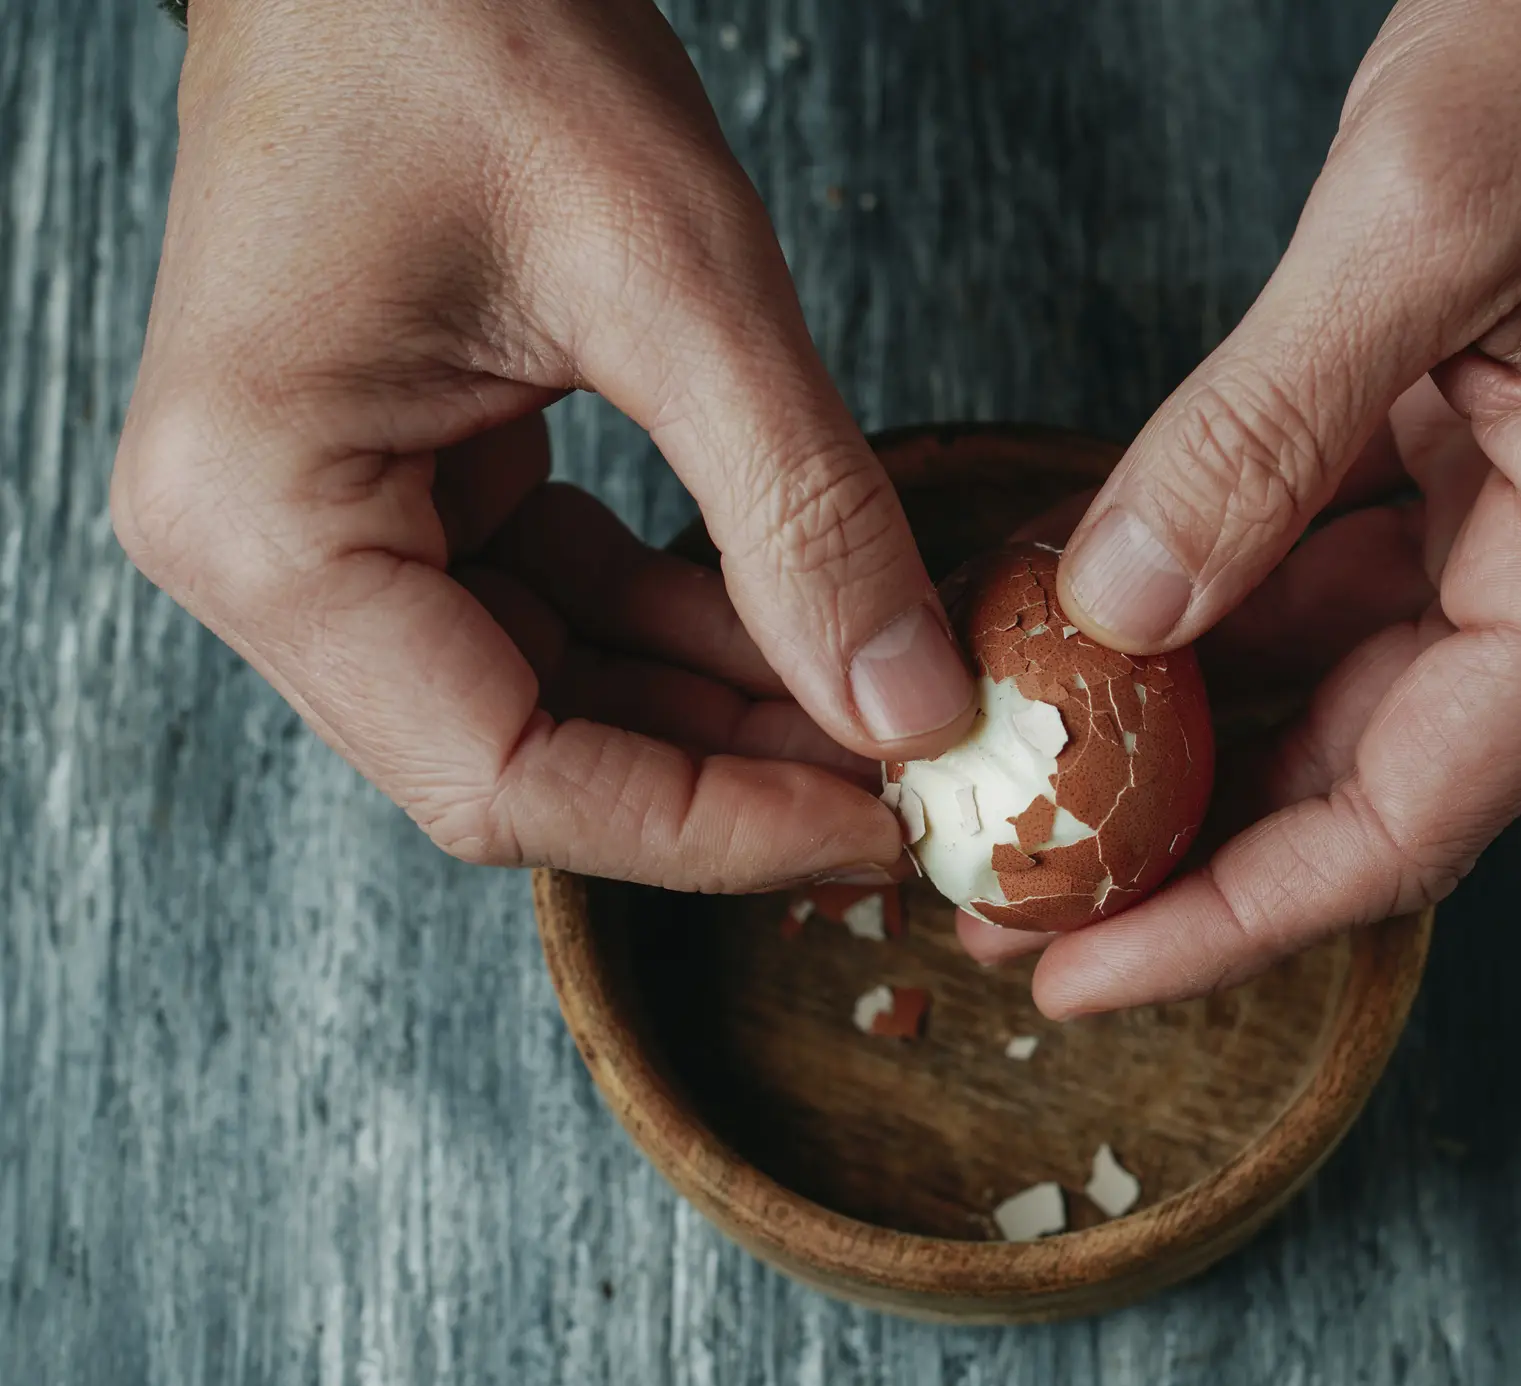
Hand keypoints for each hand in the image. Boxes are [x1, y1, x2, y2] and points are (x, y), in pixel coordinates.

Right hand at [113, 0, 973, 889]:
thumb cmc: (471, 29)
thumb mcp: (675, 277)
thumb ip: (799, 511)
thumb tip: (910, 706)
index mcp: (270, 522)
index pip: (506, 778)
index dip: (707, 830)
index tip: (876, 825)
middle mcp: (269, 552)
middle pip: (526, 758)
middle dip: (729, 778)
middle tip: (907, 779)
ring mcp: (331, 522)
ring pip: (555, 696)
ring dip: (724, 710)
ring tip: (884, 703)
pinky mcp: (402, 484)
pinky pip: (558, 608)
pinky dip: (686, 624)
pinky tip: (811, 626)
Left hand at [997, 0, 1520, 1012]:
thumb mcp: (1423, 220)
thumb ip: (1263, 432)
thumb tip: (1119, 609)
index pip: (1403, 822)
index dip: (1233, 919)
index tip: (1079, 970)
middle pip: (1363, 781)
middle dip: (1184, 853)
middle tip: (1006, 890)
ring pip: (1338, 690)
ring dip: (1191, 741)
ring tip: (1033, 777)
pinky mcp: (1475, 453)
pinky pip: (1332, 580)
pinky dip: (1219, 610)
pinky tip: (1105, 618)